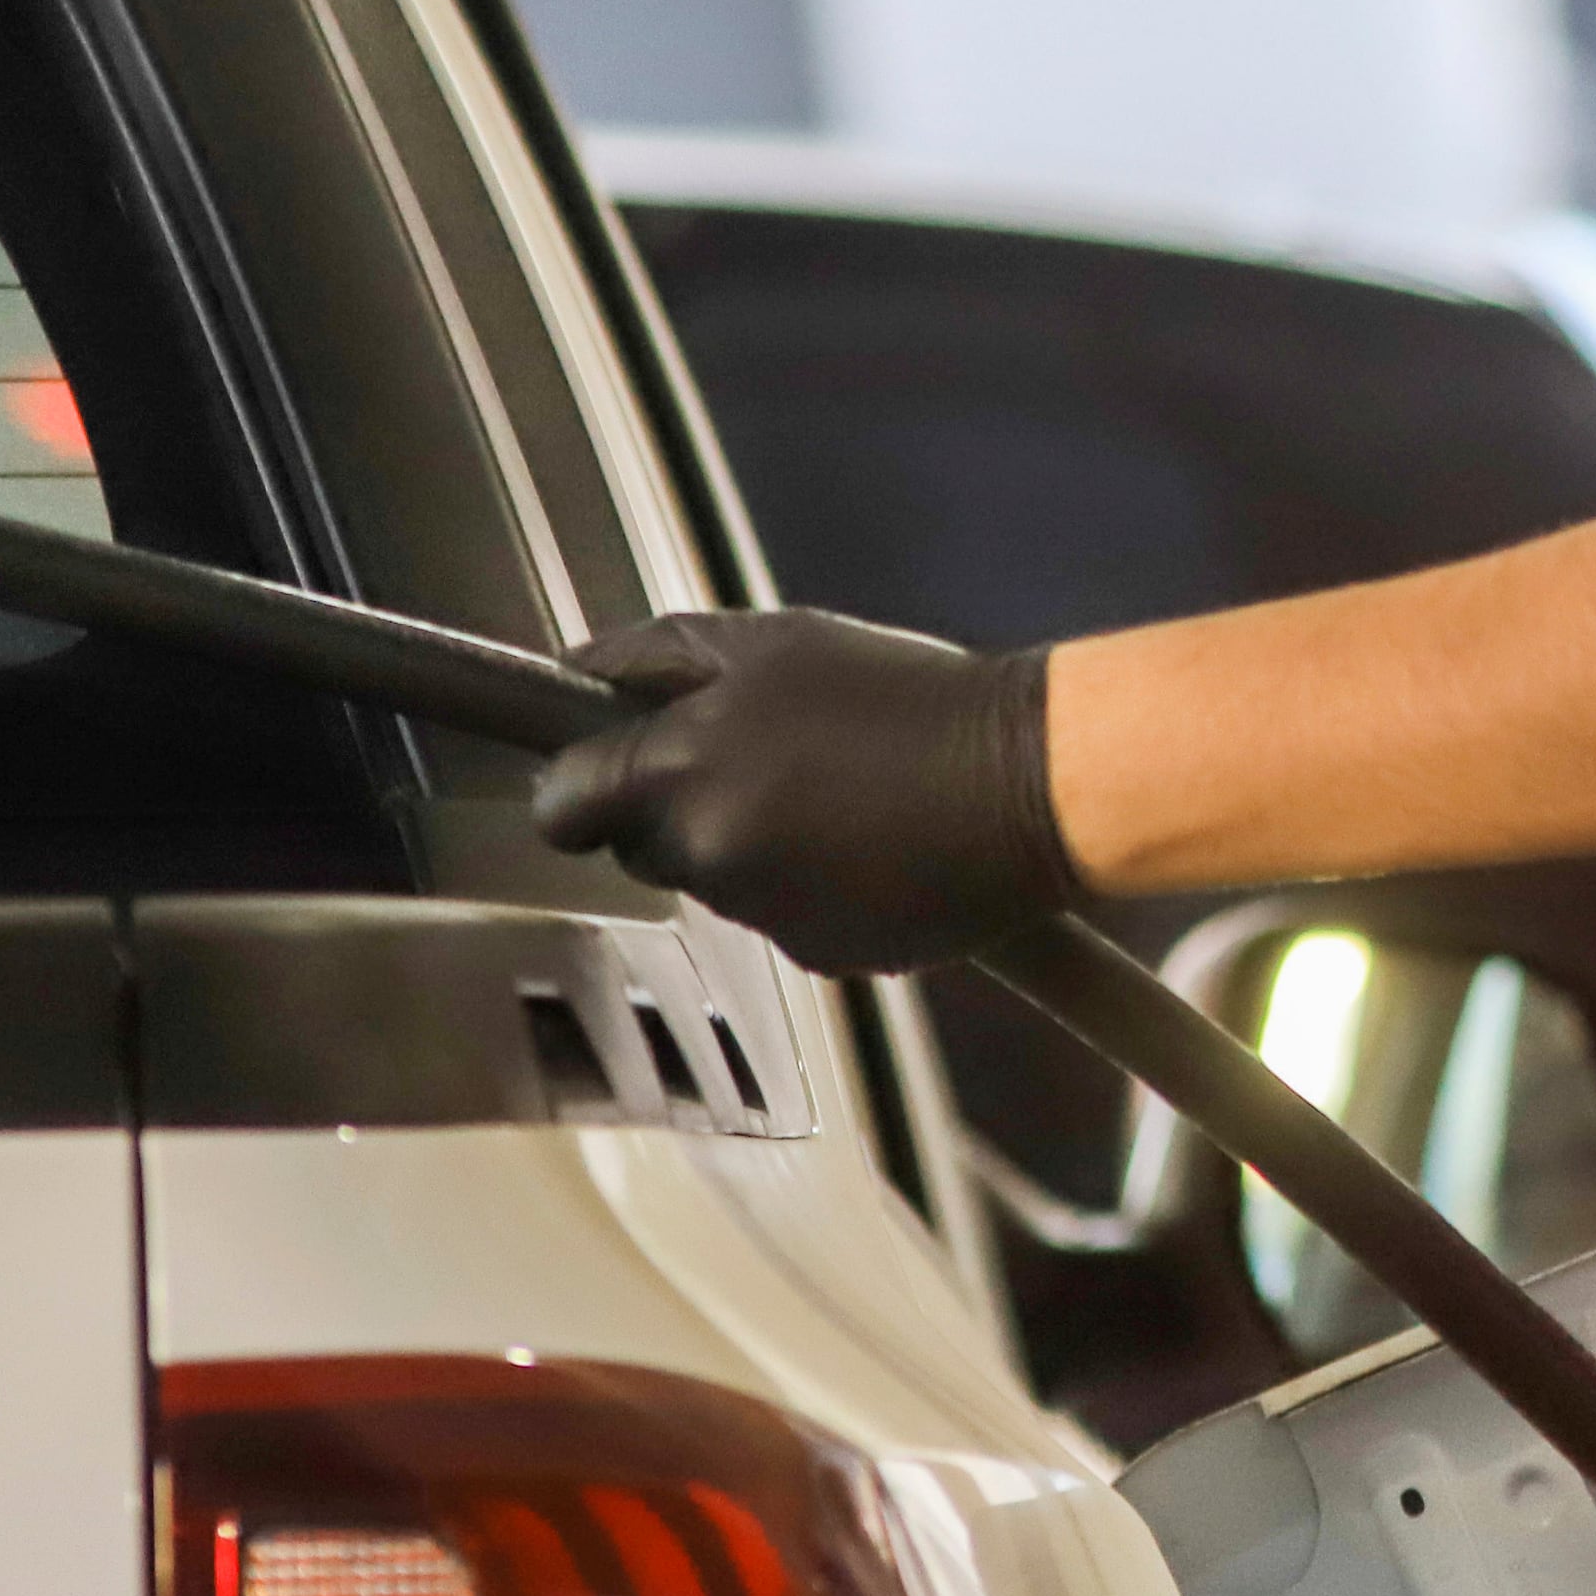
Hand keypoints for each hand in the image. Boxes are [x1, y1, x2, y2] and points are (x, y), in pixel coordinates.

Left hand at [533, 609, 1073, 972]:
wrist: (1029, 781)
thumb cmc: (911, 698)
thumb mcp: (778, 641)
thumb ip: (659, 656)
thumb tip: (572, 671)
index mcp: (682, 769)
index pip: (566, 802)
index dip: (580, 786)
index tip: (603, 773)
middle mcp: (709, 852)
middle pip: (641, 848)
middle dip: (680, 811)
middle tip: (763, 760)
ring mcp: (763, 913)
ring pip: (717, 882)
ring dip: (752, 845)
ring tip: (836, 794)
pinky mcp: (821, 954)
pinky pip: (783, 920)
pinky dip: (812, 887)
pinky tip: (868, 842)